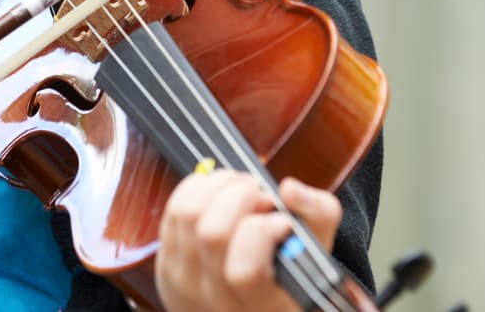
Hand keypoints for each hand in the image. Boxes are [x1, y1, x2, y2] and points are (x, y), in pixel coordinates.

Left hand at [156, 170, 341, 311]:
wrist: (244, 305)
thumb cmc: (288, 275)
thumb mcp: (316, 254)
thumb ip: (318, 215)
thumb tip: (288, 189)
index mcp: (262, 308)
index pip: (244, 271)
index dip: (262, 233)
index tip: (282, 222)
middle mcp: (217, 300)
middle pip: (212, 232)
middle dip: (240, 196)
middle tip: (261, 195)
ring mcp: (185, 283)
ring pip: (187, 214)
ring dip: (218, 185)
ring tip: (242, 189)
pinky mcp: (166, 263)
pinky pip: (173, 210)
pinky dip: (198, 189)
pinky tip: (220, 193)